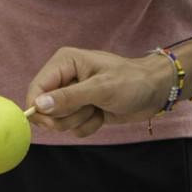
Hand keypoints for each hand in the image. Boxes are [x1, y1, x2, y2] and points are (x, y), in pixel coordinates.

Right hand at [24, 46, 177, 137]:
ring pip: (59, 121)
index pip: (36, 87)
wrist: (155, 91)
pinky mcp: (82, 110)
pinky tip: (103, 114)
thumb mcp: (100, 89)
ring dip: (80, 120)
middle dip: (68, 115)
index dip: (38, 107)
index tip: (49, 123)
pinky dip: (89, 125)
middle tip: (89, 108)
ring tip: (99, 108)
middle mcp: (65, 77)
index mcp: (64, 62)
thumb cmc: (131, 82)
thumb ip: (68, 97)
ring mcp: (73, 95)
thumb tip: (38, 105)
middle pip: (45, 108)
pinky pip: (73, 128)